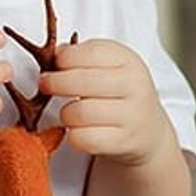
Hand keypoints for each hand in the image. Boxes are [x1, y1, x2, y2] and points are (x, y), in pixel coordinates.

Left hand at [41, 38, 174, 166]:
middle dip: (55, 83)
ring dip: (65, 113)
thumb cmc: (121, 93)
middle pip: (82, 82)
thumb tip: (57, 54)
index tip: (55, 64)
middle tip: (46, 85)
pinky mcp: (125, 142)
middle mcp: (134, 85)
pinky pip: (84, 139)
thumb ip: (83, 55)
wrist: (149, 131)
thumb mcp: (110, 66)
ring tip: (68, 112)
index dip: (64, 58)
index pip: (90, 53)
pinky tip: (78, 130)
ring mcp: (132, 115)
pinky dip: (73, 135)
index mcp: (128, 60)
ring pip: (79, 113)